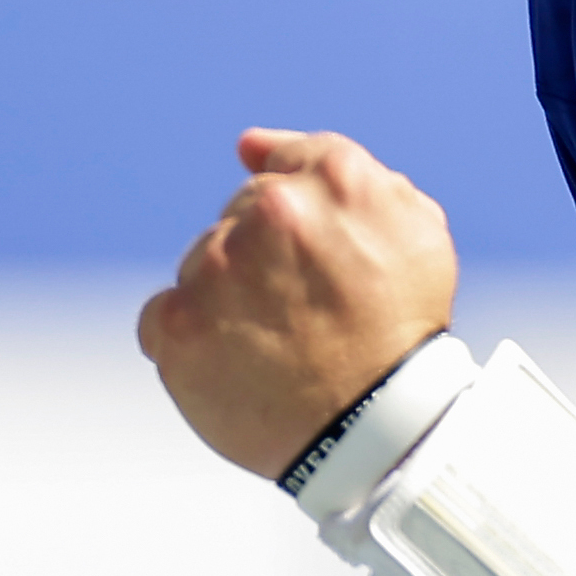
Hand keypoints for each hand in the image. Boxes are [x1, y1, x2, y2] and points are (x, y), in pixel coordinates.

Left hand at [137, 129, 460, 478]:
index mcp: (335, 177)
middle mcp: (272, 212)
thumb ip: (338, 168)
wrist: (379, 432)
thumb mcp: (414, 230)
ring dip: (226, 299)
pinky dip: (188, 342)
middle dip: (265, 260)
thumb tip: (250, 144)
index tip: (303, 256)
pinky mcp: (178, 326)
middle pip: (239, 216)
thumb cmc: (401, 331)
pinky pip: (162, 318)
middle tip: (308, 316)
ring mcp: (218, 269)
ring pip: (201, 265)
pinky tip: (235, 367)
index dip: (296, 221)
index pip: (281, 167)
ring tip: (276, 348)